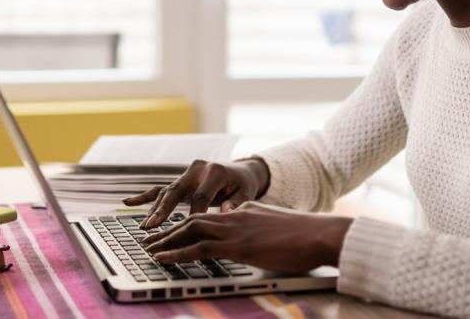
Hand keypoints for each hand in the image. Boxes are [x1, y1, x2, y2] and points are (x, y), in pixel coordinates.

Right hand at [122, 158, 269, 228]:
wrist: (240, 171)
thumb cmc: (243, 186)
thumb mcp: (246, 193)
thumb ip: (237, 203)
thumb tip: (226, 212)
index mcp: (214, 172)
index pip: (201, 196)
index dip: (194, 214)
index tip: (187, 232)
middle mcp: (197, 169)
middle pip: (177, 190)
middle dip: (164, 210)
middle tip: (153, 225)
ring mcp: (186, 174)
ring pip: (166, 191)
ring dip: (154, 209)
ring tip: (145, 226)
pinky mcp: (180, 180)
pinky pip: (160, 188)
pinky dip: (144, 196)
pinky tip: (127, 202)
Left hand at [142, 201, 351, 273]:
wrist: (321, 233)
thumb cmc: (307, 237)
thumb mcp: (277, 230)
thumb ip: (260, 232)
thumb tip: (255, 244)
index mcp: (245, 210)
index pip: (210, 217)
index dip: (187, 225)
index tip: (173, 234)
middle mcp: (235, 215)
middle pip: (193, 219)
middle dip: (168, 230)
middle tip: (149, 239)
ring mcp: (235, 229)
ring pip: (190, 230)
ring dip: (166, 241)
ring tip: (148, 249)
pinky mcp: (237, 245)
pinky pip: (199, 248)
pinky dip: (176, 253)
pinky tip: (163, 259)